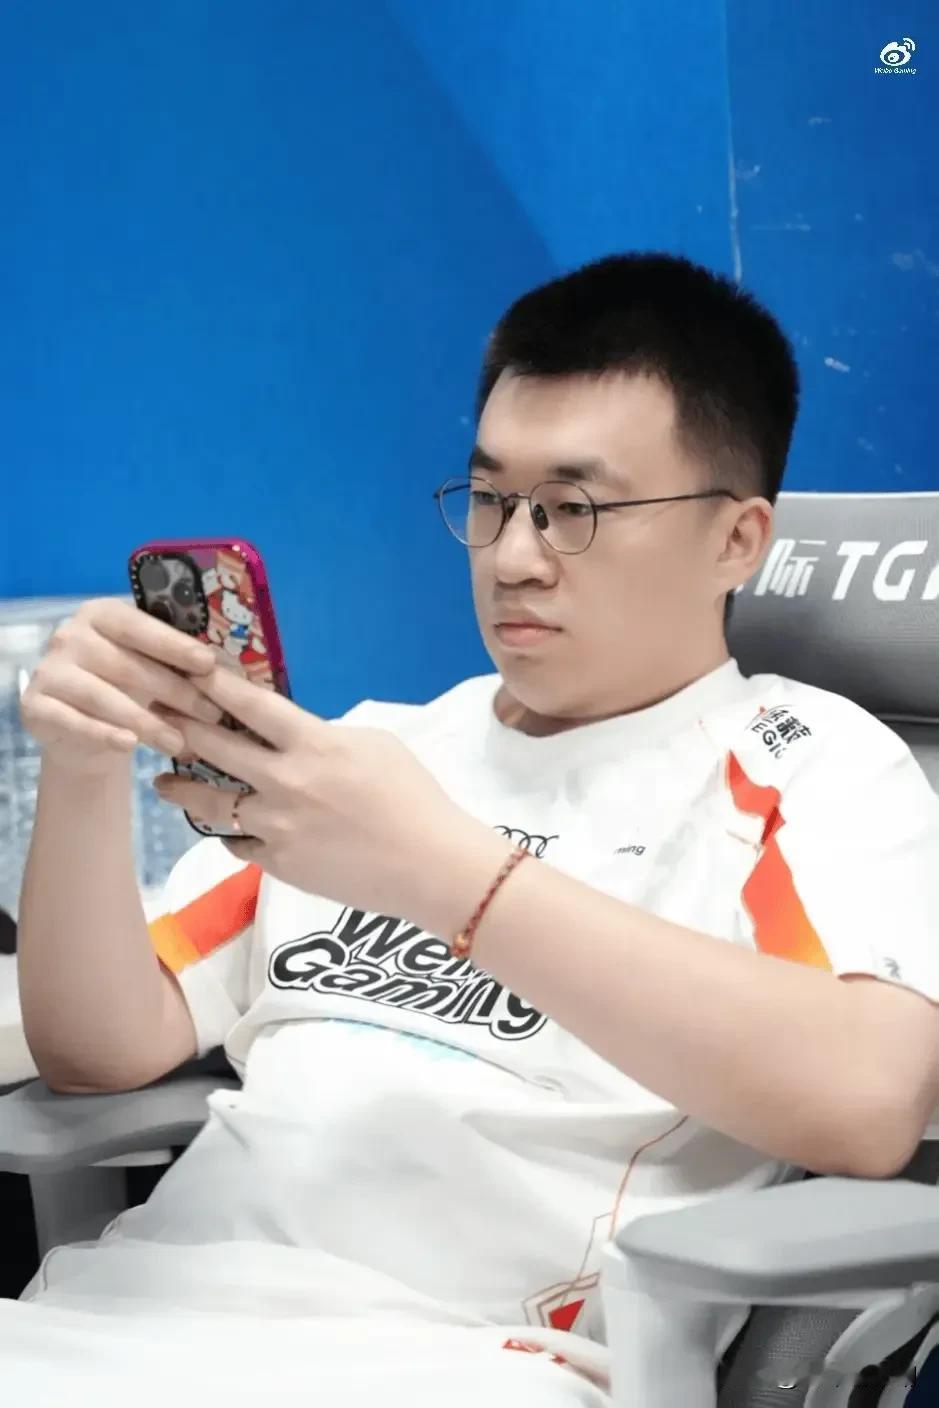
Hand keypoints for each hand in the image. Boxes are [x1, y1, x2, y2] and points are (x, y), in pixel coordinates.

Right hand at [20, 600, 223, 776]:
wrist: (84, 732)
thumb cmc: (128, 689)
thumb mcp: (151, 669)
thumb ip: (177, 664)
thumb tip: (229, 671)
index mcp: (101, 614)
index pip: (139, 625)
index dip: (174, 645)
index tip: (208, 664)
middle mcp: (69, 635)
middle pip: (127, 664)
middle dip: (174, 691)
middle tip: (211, 715)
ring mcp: (48, 670)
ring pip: (103, 697)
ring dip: (146, 722)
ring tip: (179, 743)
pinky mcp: (35, 706)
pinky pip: (74, 722)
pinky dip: (104, 734)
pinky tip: (130, 746)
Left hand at [151, 667, 502, 928]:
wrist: (429, 866)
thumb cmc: (414, 797)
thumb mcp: (375, 745)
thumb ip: (326, 736)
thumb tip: (295, 735)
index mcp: (314, 744)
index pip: (250, 706)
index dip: (212, 684)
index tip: (185, 668)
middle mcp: (285, 782)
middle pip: (214, 748)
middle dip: (178, 725)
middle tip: (153, 714)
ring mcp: (276, 826)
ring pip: (209, 803)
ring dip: (181, 788)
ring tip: (163, 781)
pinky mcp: (277, 863)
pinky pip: (236, 842)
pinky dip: (229, 831)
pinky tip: (220, 824)